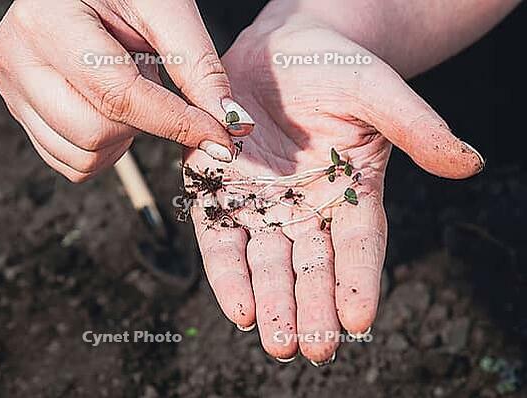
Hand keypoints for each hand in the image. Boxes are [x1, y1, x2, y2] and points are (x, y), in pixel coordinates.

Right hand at [0, 0, 252, 181]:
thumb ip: (197, 65)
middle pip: (94, 132)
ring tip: (127, 91)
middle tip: (151, 83)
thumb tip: (230, 121)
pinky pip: (67, 160)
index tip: (220, 139)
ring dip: (121, 138)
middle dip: (141, 123)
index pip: (118, 94)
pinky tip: (108, 110)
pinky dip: (101, 149)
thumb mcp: (165, 8)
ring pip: (81, 154)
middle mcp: (17, 57)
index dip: (176, 123)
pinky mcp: (19, 108)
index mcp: (48, 21)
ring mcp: (12, 87)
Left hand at [184, 12, 483, 363]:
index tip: (358, 319)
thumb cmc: (334, 67)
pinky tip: (239, 307)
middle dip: (312, 308)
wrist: (280, 49)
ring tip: (278, 341)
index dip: (359, 282)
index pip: (358, 247)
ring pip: (267, 263)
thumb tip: (467, 162)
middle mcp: (306, 209)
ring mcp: (261, 203)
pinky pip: (220, 238)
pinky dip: (228, 271)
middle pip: (311, 268)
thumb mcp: (377, 91)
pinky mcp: (219, 191)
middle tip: (313, 348)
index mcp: (350, 193)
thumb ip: (416, 126)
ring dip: (271, 303)